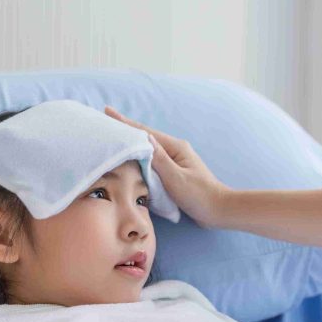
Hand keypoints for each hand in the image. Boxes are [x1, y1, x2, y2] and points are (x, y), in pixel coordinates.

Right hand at [104, 106, 228, 227]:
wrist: (218, 210)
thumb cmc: (199, 195)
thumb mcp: (176, 178)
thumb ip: (160, 159)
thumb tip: (144, 138)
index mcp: (176, 147)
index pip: (145, 132)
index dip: (125, 122)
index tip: (107, 111)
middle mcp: (175, 150)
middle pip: (145, 137)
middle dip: (125, 130)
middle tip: (104, 122)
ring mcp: (174, 161)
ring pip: (148, 149)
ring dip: (131, 143)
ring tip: (112, 137)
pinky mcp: (173, 172)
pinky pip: (151, 161)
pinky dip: (139, 157)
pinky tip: (130, 158)